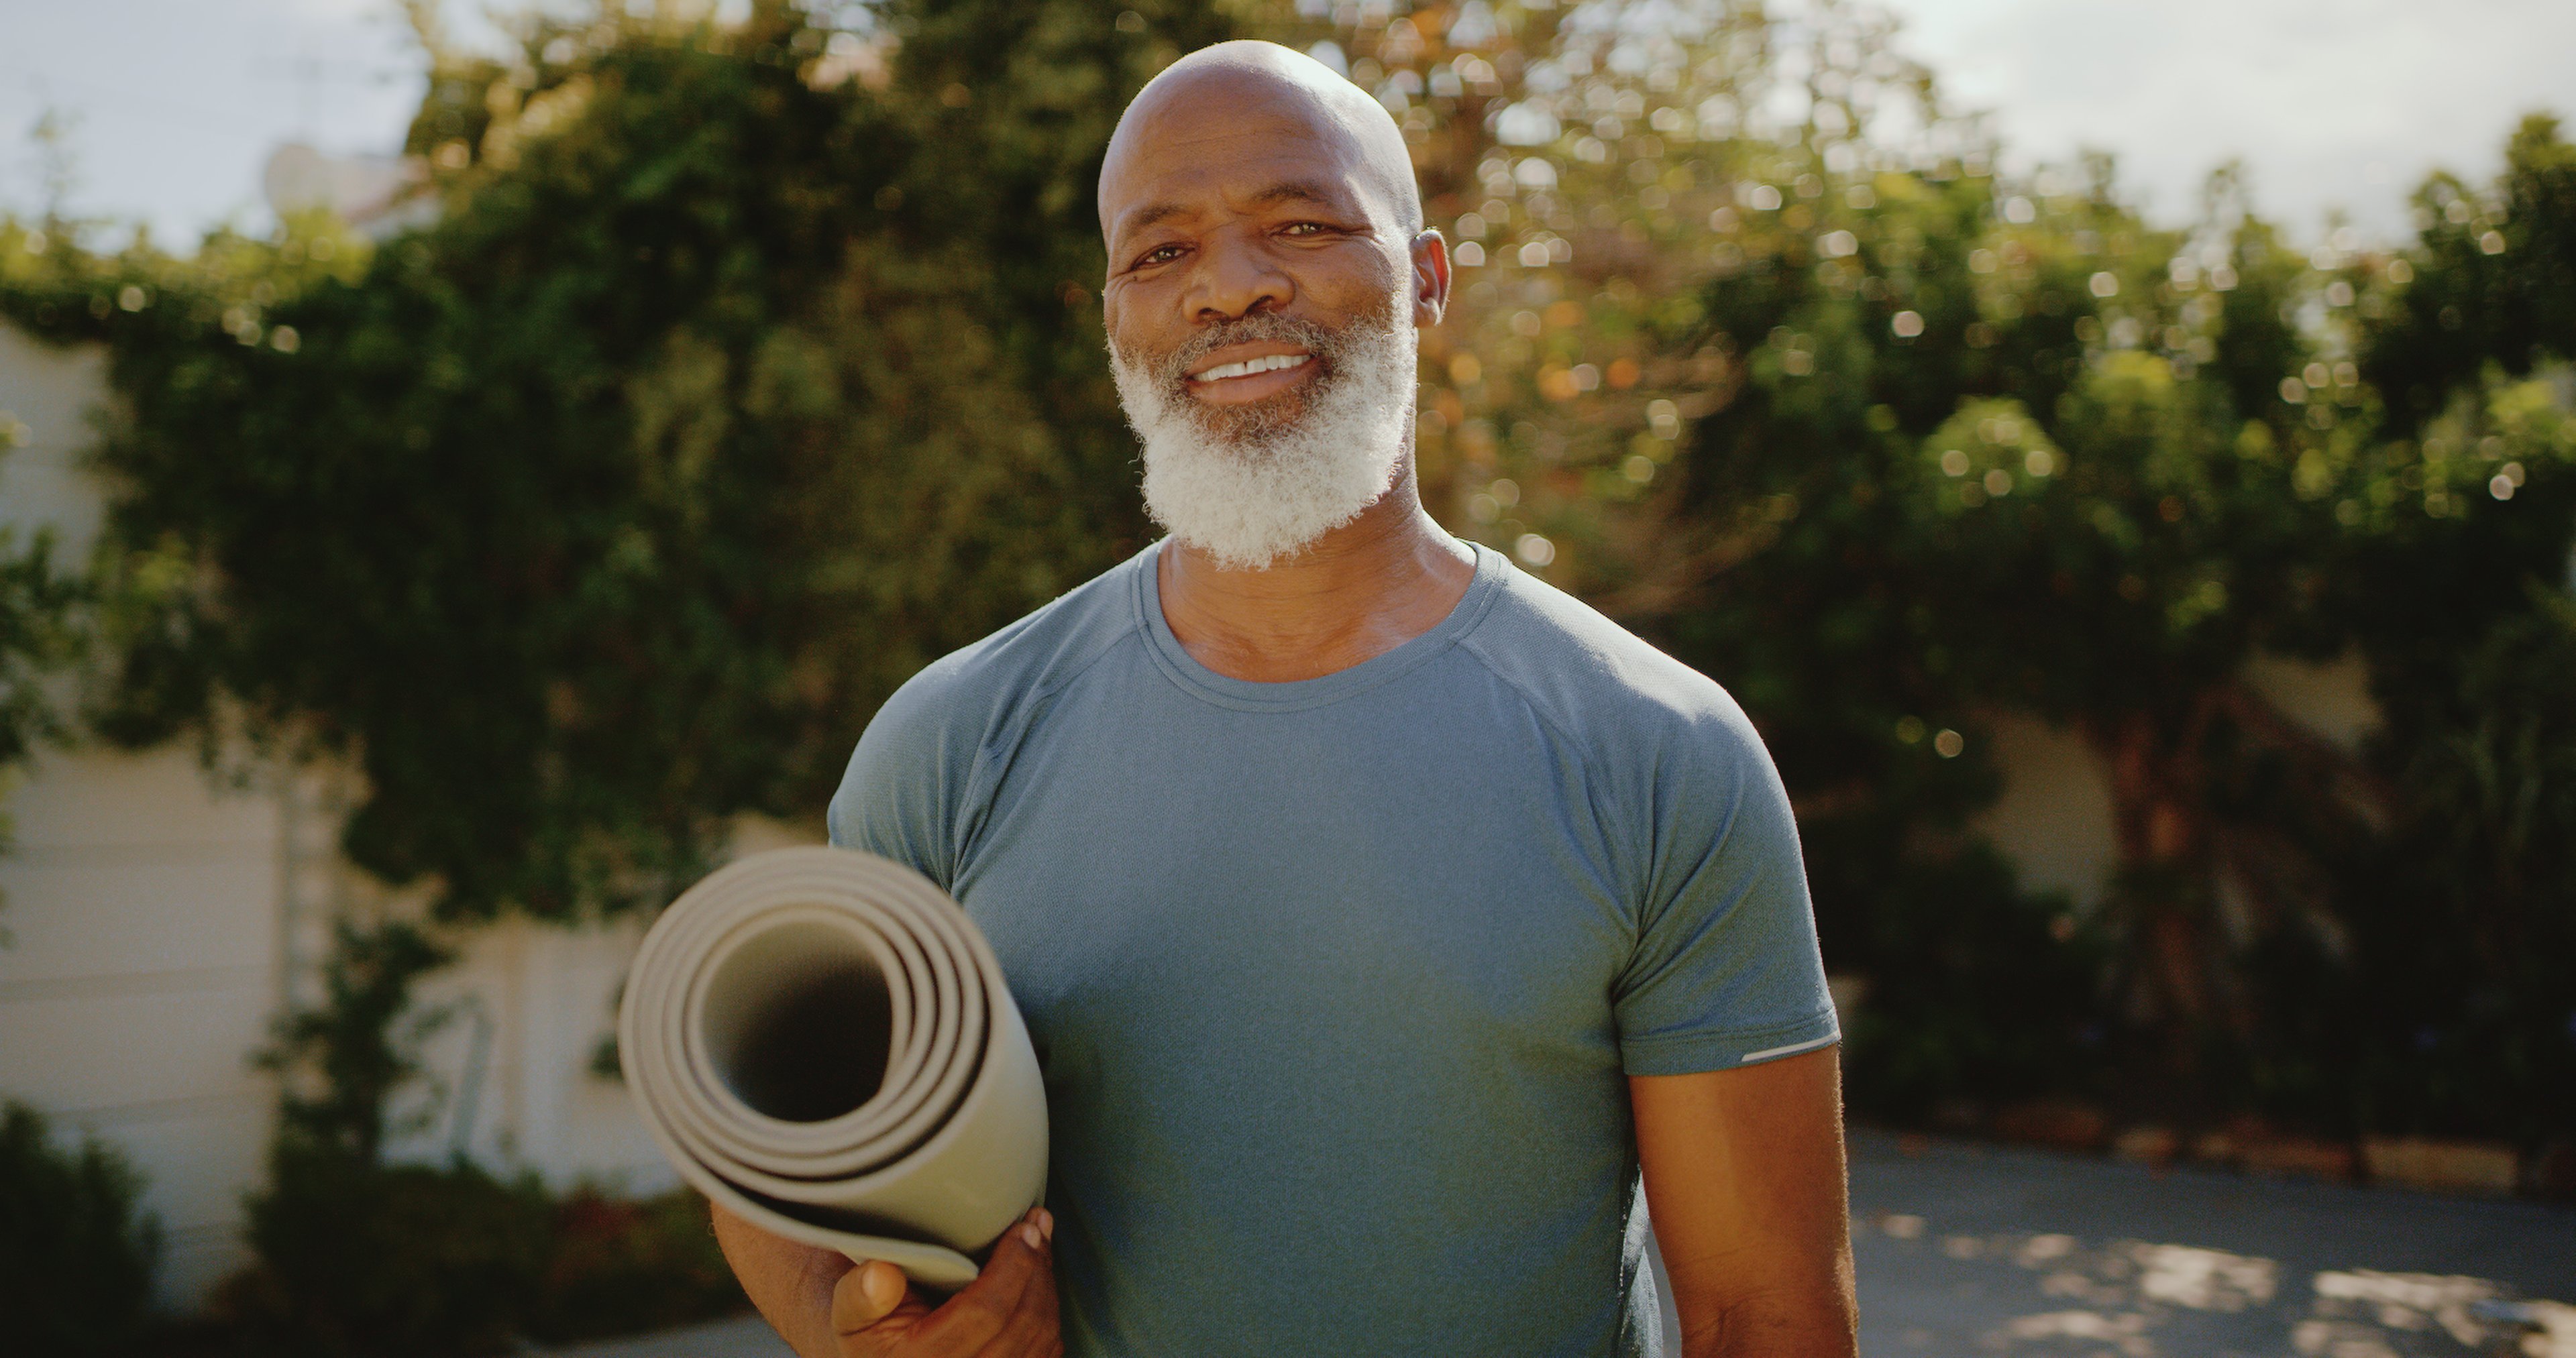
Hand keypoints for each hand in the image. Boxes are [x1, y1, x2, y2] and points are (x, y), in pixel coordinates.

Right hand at [832, 1208, 1061, 1357]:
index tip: (1023, 1227)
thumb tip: (882, 1274)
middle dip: (1037, 1267)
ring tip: (1039, 1243)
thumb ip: (860, 1295)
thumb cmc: (871, 1333)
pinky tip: (1038, 1281)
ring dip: (1046, 1285)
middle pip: (1024, 1322)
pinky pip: (1047, 1353)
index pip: (986, 1311)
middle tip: (1037, 1225)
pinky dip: (1048, 1312)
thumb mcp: (850, 1314)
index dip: (1014, 1265)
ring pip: (1043, 1337)